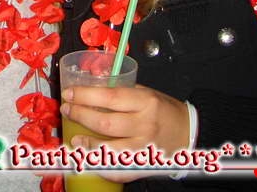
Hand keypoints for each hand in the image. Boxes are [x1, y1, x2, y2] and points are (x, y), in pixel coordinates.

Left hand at [60, 84, 188, 182]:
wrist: (189, 133)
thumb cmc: (164, 110)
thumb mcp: (145, 93)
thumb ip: (119, 91)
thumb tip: (88, 87)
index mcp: (145, 102)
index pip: (109, 97)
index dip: (84, 96)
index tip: (68, 94)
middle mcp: (145, 125)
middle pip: (105, 123)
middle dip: (80, 116)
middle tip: (67, 110)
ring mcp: (144, 147)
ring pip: (109, 149)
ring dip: (87, 144)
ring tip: (75, 137)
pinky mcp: (144, 164)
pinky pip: (119, 170)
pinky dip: (101, 165)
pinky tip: (90, 158)